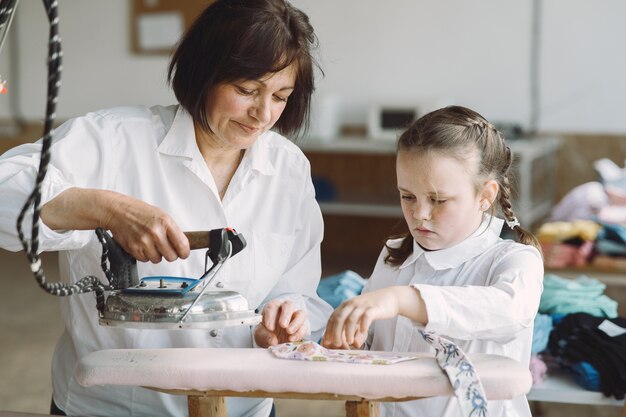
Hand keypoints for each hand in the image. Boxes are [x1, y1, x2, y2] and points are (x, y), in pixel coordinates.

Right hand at [41, 188, 189, 262]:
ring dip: (156, 254)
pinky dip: (145, 255)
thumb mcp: (161, 215)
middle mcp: (155, 233)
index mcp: (165, 223)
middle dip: (170, 254)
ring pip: (158, 259)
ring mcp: (144, 241)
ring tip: (151, 243)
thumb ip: (172, 230)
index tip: (183, 253)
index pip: (182, 245)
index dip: (184, 252)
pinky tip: (142, 244)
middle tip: (165, 247)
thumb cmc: (139, 212)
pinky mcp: (134, 249)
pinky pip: (145, 259)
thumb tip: (183, 245)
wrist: (117, 211)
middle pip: (171, 256)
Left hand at [254, 300, 308, 347]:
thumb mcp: (261, 335)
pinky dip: (299, 333)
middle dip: (286, 315)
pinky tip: (291, 339)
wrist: (274, 341)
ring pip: (301, 313)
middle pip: (289, 305)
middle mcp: (285, 309)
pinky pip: (304, 326)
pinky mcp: (302, 325)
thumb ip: (265, 336)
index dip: (271, 316)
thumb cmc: (266, 333)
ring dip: (296, 323)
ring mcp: (295, 316)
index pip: (272, 306)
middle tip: (283, 325)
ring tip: (289, 332)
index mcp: (272, 308)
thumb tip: (272, 340)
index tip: (270, 327)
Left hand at [321, 287, 401, 349]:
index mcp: (346, 305)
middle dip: (335, 332)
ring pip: (351, 319)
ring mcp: (363, 305)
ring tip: (349, 343)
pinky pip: (366, 317)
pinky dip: (363, 325)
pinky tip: (363, 333)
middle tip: (336, 344)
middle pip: (339, 318)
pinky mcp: (374, 308)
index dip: (328, 329)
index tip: (327, 341)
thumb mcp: (359, 314)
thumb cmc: (373, 309)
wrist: (391, 297)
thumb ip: (352, 326)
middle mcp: (352, 304)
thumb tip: (350, 342)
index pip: (333, 317)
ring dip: (348, 332)